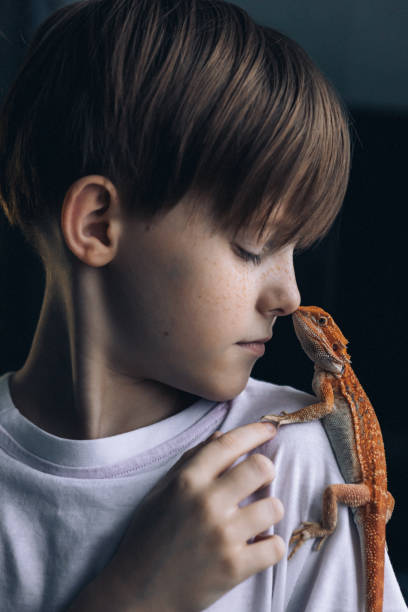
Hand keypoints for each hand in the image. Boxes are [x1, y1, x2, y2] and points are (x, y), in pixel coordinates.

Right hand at [103, 421, 284, 611]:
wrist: (137, 593)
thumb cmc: (148, 537)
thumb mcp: (161, 491)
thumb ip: (191, 461)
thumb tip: (222, 436)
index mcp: (187, 481)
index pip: (229, 444)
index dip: (255, 432)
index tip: (269, 429)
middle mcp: (206, 503)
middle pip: (260, 468)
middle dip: (266, 470)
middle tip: (261, 479)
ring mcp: (222, 536)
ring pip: (273, 507)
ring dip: (269, 511)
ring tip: (255, 518)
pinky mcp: (234, 568)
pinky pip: (275, 546)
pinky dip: (270, 546)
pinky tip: (257, 545)